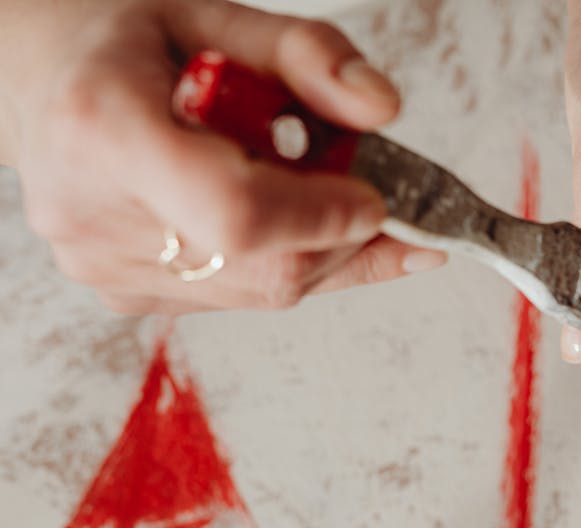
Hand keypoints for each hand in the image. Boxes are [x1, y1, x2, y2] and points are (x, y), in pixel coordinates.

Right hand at [0, 0, 445, 314]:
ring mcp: (103, 265)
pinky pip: (241, 296)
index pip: (236, 212)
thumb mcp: (219, 17)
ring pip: (264, 290)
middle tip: (365, 182)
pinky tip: (281, 214)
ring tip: (312, 184)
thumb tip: (381, 108)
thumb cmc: (132, 46)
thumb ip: (310, 55)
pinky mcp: (125, 294)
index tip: (374, 198)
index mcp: (104, 126)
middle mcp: (91, 212)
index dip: (322, 216)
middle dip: (342, 233)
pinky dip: (285, 259)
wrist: (48, 78)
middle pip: (264, 266)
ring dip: (320, 246)